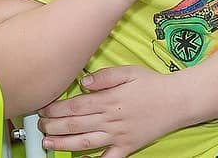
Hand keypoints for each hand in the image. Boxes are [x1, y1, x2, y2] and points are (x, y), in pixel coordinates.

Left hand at [39, 66, 175, 156]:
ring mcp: (118, 135)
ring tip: (48, 143)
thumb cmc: (153, 84)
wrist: (178, 101)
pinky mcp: (127, 147)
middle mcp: (111, 119)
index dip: (56, 109)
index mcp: (109, 99)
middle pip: (76, 125)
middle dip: (54, 126)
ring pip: (85, 142)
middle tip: (40, 125)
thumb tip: (83, 82)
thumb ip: (104, 76)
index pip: (75, 106)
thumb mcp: (129, 71)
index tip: (43, 108)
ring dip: (63, 143)